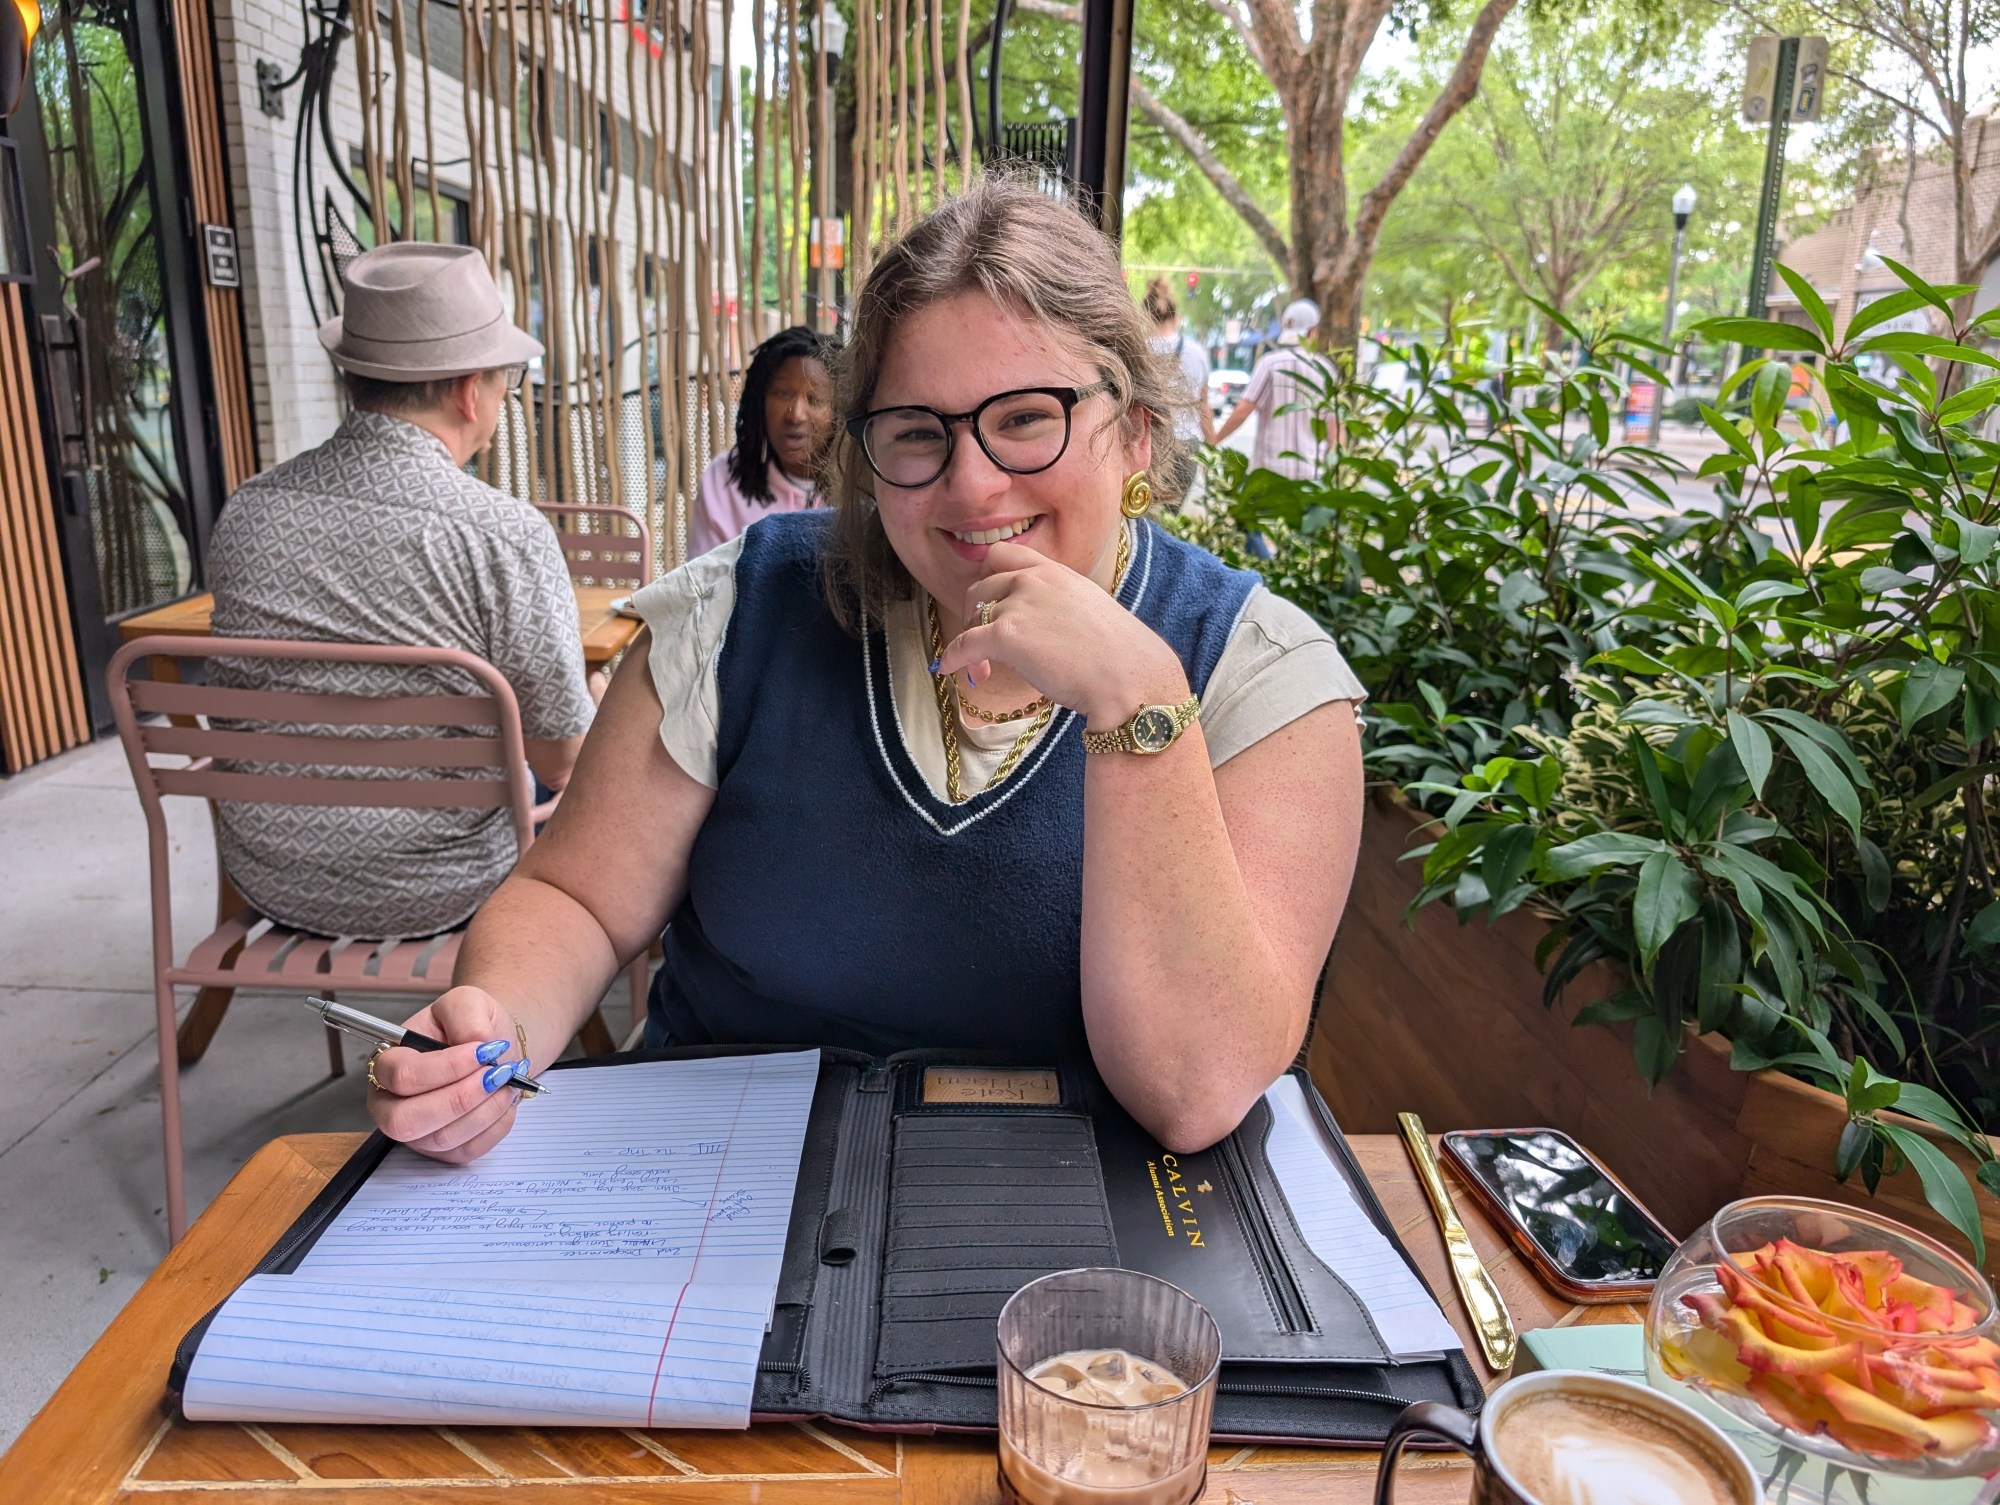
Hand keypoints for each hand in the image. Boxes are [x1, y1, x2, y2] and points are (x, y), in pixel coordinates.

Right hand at [366, 986, 527, 1162]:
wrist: (493, 1049)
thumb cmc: (471, 1026)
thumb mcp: (467, 1002)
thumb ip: (466, 1015)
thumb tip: (475, 1044)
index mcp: (388, 1064)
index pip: (403, 1076)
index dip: (447, 1067)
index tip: (484, 1051)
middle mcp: (391, 1104)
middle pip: (408, 1120)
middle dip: (461, 1099)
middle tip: (497, 1074)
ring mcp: (416, 1133)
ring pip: (442, 1138)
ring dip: (484, 1110)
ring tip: (508, 1081)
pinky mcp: (442, 1151)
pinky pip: (467, 1150)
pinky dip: (495, 1126)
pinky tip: (505, 1100)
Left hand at [934, 540, 1189, 727]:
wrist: (1130, 679)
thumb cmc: (1121, 657)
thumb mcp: (1091, 611)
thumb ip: (1062, 606)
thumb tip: (1046, 628)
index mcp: (1057, 572)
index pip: (1006, 555)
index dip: (989, 578)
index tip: (989, 601)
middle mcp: (1035, 580)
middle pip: (981, 585)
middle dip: (975, 611)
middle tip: (981, 638)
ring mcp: (1019, 605)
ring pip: (973, 614)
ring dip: (968, 638)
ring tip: (979, 667)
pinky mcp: (1006, 636)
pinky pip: (965, 643)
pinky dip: (953, 657)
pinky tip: (950, 668)